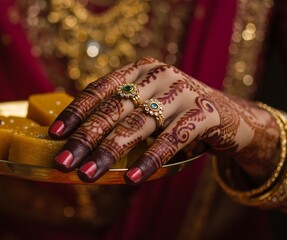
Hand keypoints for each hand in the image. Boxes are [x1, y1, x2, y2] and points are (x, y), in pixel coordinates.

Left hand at [49, 57, 279, 184]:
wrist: (231, 117)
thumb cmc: (177, 115)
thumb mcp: (147, 107)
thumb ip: (120, 115)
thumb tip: (77, 145)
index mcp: (139, 70)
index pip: (99, 89)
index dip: (75, 112)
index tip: (54, 134)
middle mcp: (158, 75)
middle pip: (114, 109)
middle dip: (85, 138)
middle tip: (63, 162)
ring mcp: (182, 91)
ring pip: (138, 125)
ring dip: (109, 152)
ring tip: (87, 174)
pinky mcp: (205, 113)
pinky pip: (172, 140)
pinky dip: (150, 160)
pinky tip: (132, 179)